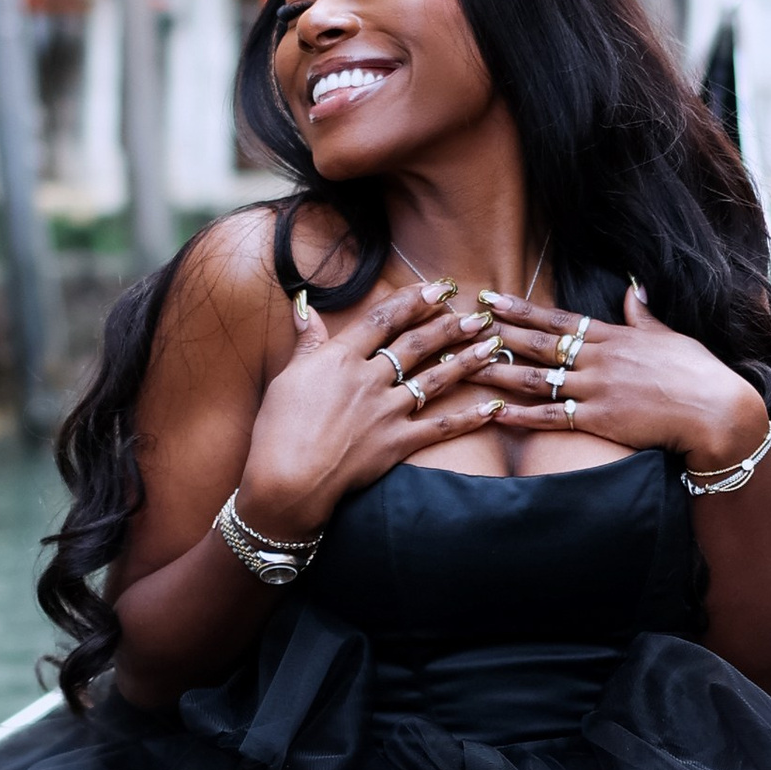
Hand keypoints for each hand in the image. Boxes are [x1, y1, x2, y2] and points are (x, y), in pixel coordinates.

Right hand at [235, 283, 511, 533]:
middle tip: (476, 312)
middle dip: (449, 324)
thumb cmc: (278, 430)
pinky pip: (440, 427)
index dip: (413, 300)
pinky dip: (469, 417)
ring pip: (434, 379)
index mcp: (340, 358)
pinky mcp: (396, 444)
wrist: (287, 481)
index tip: (437, 288)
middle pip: (416, 344)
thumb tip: (305, 305)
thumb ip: (307, 341)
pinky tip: (493, 407)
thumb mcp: (287, 377)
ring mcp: (386, 412)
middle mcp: (368, 379)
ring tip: (492, 344)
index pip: (383, 319)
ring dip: (466, 360)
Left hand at [473, 283, 768, 469]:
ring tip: (467, 366)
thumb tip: (634, 289)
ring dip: (500, 372)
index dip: (522, 310)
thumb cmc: (698, 374)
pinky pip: (552, 417)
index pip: (558, 320)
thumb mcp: (670, 336)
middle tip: (464, 324)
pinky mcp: (600, 419)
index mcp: (614, 337)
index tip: (493, 299)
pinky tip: (495, 412)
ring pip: (538, 378)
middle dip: (499, 333)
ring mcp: (597, 389)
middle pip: (539, 343)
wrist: (716, 411)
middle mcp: (599, 359)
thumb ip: (644, 316)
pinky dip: (522, 416)